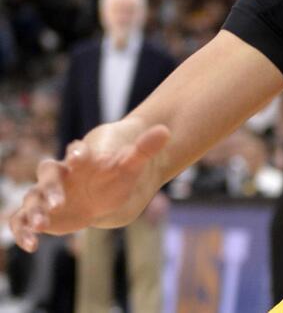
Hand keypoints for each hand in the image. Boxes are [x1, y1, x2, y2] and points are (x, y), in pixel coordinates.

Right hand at [9, 121, 169, 252]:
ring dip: (33, 211)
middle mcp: (63, 173)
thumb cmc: (119, 168)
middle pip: (48, 174)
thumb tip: (166, 130)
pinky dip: (23, 230)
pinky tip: (31, 245)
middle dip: (50, 187)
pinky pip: (25, 219)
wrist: (111, 184)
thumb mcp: (134, 161)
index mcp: (84, 157)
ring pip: (32, 198)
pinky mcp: (45, 213)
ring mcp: (51, 194)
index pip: (77, 151)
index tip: (80, 157)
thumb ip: (145, 148)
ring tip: (41, 226)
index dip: (77, 153)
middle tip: (58, 203)